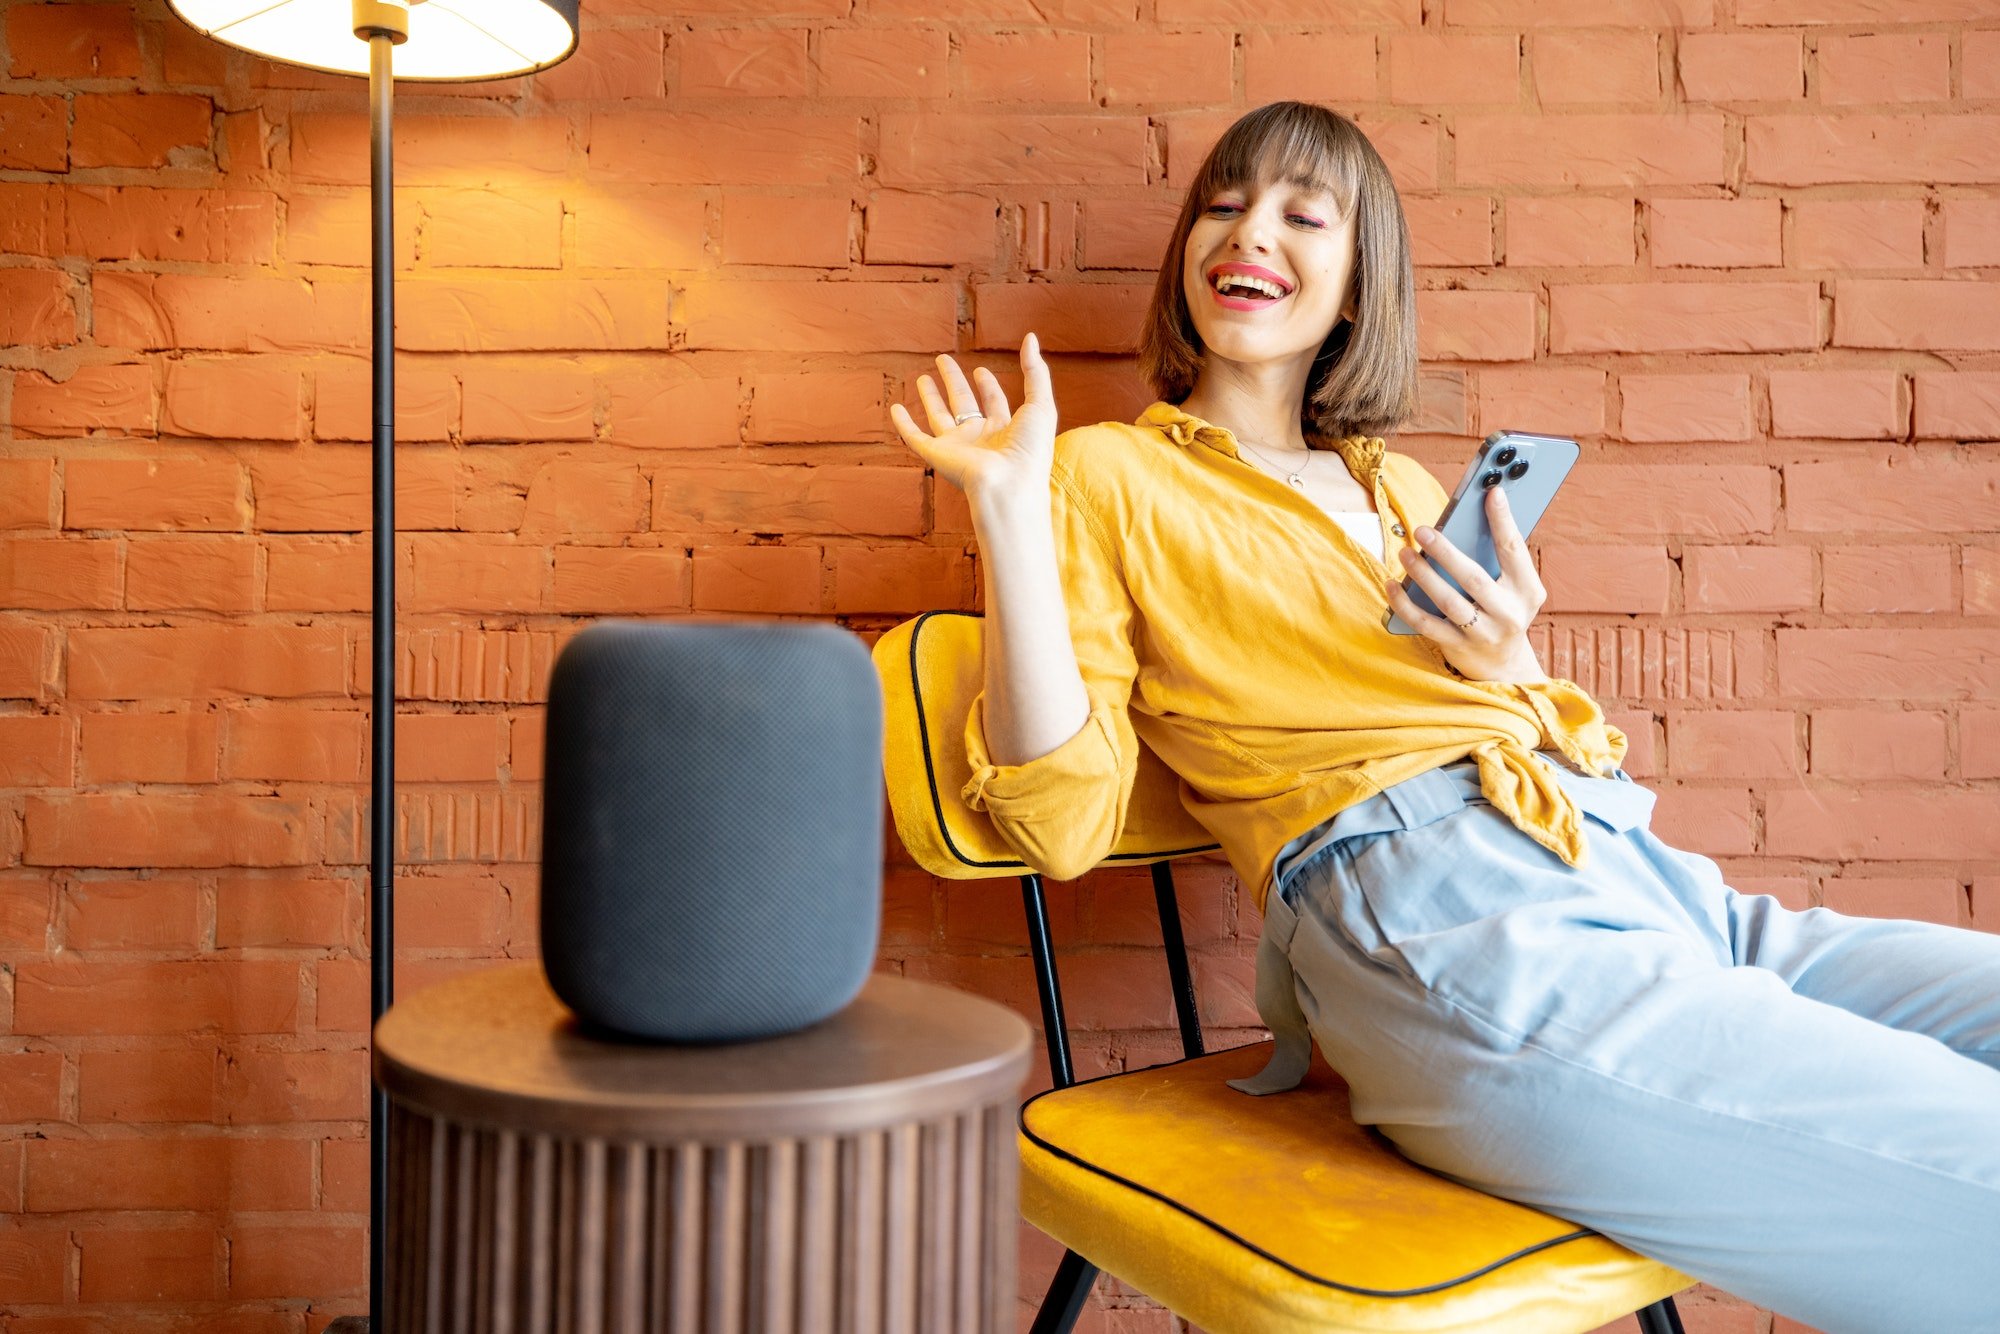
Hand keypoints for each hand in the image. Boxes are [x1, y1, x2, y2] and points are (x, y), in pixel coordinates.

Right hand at [889, 333, 1057, 511]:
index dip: (987, 384)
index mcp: (1005, 429)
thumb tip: (1031, 337)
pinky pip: (915, 438)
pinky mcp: (937, 455)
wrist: (1009, 485)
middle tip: (943, 359)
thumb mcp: (1040, 404)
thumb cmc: (1030, 450)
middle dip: (954, 381)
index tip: (981, 370)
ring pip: (939, 416)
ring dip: (931, 396)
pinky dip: (904, 424)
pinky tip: (895, 408)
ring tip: (923, 377)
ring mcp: (957, 447)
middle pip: (963, 403)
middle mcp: (979, 438)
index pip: (994, 402)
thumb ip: (1035, 371)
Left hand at [1383, 486, 1548, 683]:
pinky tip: (1391, 585)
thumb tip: (1467, 521)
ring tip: (1405, 554)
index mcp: (1527, 590)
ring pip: (1448, 601)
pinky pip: (1426, 624)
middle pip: (1474, 578)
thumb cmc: (1503, 612)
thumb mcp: (1515, 589)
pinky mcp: (1458, 648)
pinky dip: (1405, 604)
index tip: (1490, 493)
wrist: (1503, 666)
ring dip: (1422, 575)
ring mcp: (1483, 633)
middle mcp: (1509, 613)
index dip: (1503, 521)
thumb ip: (1499, 561)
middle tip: (1422, 530)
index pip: (1514, 550)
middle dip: (1446, 552)